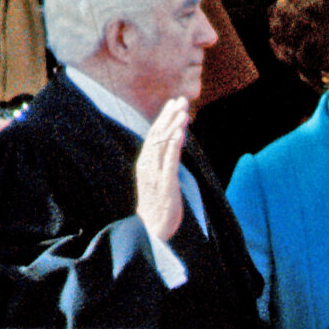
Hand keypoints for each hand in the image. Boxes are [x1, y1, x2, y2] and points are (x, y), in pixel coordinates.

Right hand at [135, 97, 191, 241]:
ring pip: (163, 145)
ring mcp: (155, 174)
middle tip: (181, 100)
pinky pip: (170, 161)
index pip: (154, 135)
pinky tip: (181, 132)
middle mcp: (147, 165)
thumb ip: (164, 162)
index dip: (164, 118)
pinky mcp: (165, 184)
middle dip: (170, 116)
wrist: (153, 229)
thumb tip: (173, 145)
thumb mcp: (160, 179)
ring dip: (174, 126)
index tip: (173, 103)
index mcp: (145, 163)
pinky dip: (174, 145)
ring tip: (183, 112)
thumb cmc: (158, 204)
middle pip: (158, 135)